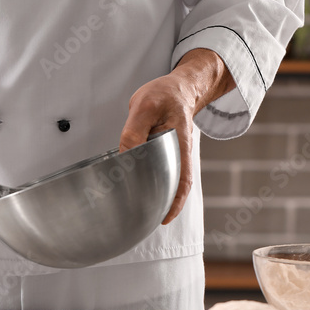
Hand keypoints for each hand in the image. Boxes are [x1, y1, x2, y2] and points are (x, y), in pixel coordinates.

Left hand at [118, 48, 235, 223]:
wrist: (179, 87)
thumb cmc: (164, 95)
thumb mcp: (144, 107)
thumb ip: (134, 131)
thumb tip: (126, 157)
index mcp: (180, 143)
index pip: (182, 179)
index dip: (175, 202)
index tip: (164, 218)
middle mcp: (181, 152)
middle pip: (177, 186)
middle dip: (164, 205)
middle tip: (145, 221)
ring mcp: (176, 153)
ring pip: (170, 181)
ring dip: (159, 196)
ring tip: (141, 212)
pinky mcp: (168, 152)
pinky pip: (164, 172)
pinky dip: (155, 184)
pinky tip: (140, 190)